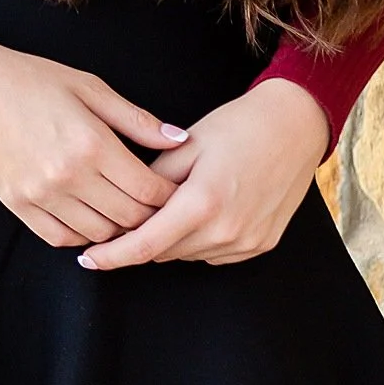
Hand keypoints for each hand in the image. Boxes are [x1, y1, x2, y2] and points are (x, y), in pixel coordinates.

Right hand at [0, 26, 192, 247]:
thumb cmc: (31, 80)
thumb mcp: (89, 87)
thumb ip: (136, 119)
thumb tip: (180, 138)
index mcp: (91, 143)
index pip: (148, 190)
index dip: (170, 195)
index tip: (176, 189)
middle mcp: (68, 176)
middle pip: (128, 218)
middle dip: (151, 215)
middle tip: (157, 205)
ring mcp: (41, 195)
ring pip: (98, 234)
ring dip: (118, 227)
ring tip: (125, 210)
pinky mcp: (19, 206)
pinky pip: (62, 238)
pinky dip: (83, 235)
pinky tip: (90, 216)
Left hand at [74, 78, 330, 269]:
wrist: (295, 125)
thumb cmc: (239, 126)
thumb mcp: (187, 144)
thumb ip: (152, 179)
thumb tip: (126, 203)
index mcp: (202, 203)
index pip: (145, 244)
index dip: (112, 255)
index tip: (88, 258)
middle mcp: (226, 230)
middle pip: (164, 252)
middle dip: (142, 238)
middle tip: (128, 216)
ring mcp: (247, 242)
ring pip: (188, 255)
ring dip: (171, 239)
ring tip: (174, 204)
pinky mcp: (262, 244)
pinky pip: (214, 253)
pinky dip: (199, 240)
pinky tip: (202, 212)